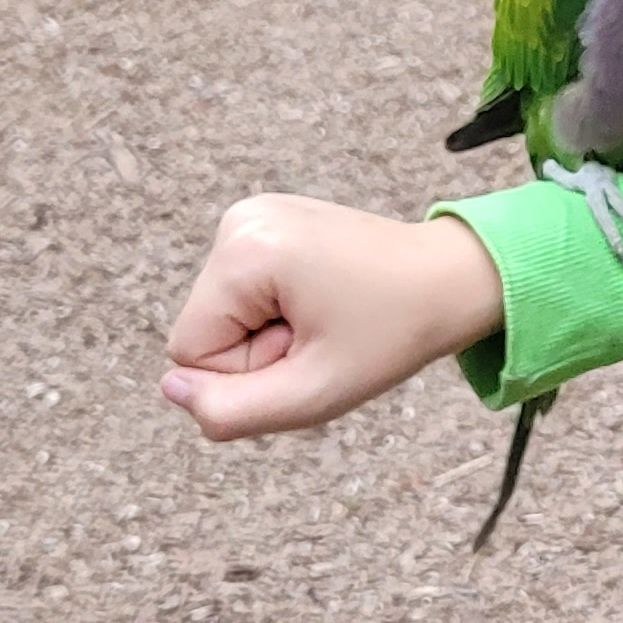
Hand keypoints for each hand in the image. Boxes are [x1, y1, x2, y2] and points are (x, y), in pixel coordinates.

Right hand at [161, 198, 503, 441]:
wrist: (452, 278)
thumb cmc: (393, 334)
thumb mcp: (314, 394)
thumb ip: (231, 410)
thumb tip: (170, 389)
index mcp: (245, 251)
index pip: (189, 351)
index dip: (246, 372)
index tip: (307, 349)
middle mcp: (239, 219)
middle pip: (205, 327)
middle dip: (258, 349)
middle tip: (324, 335)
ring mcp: (252, 213)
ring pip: (222, 312)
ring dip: (269, 330)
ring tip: (328, 316)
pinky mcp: (267, 219)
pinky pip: (243, 290)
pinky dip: (277, 308)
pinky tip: (324, 298)